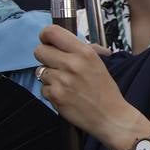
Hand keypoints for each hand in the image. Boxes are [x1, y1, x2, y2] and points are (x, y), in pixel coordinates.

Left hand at [34, 23, 142, 148]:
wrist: (110, 117)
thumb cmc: (105, 90)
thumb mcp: (98, 63)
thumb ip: (80, 50)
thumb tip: (62, 40)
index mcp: (84, 52)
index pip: (51, 32)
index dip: (45, 36)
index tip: (48, 42)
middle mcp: (72, 63)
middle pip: (39, 51)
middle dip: (45, 57)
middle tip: (56, 65)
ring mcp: (62, 80)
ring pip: (40, 70)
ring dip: (49, 77)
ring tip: (65, 83)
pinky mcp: (55, 96)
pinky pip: (43, 88)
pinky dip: (52, 92)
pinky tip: (65, 95)